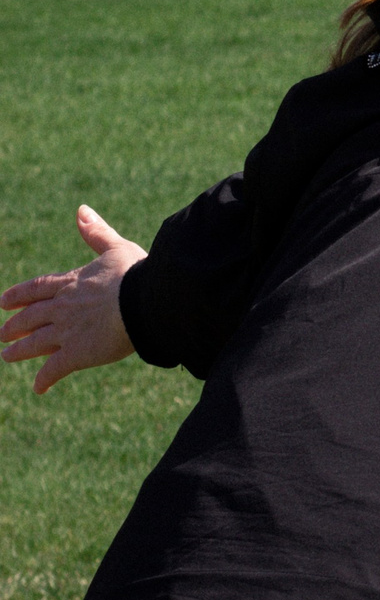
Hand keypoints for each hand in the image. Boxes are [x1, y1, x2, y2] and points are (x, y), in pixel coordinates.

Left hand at [1, 207, 144, 394]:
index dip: (19, 295)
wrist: (145, 302)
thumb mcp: (117, 248)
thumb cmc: (136, 274)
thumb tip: (81, 211)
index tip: (3, 302)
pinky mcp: (76, 355)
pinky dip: (44, 379)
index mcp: (71, 283)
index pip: (37, 288)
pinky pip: (54, 369)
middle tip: (2, 333)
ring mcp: (66, 332)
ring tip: (7, 356)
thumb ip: (96, 233)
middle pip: (30, 317)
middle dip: (14, 326)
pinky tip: (37, 388)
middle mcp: (62, 308)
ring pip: (34, 343)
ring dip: (19, 351)